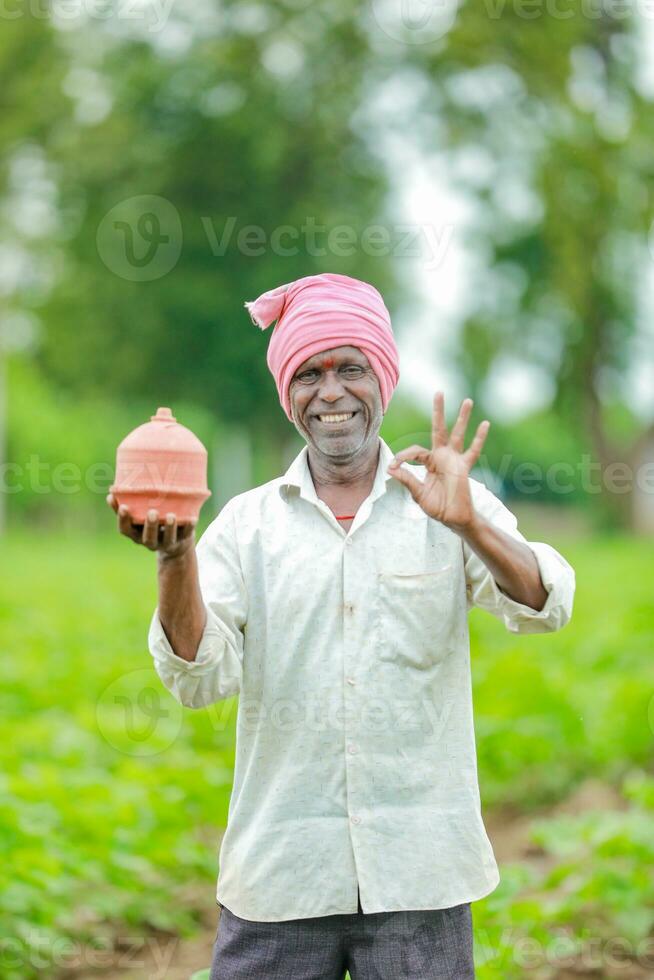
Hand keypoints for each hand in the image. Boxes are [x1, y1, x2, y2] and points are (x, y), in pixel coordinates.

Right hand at [106, 493, 196, 558]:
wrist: (175, 541)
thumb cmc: (152, 520)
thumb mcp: (138, 514)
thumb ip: (126, 503)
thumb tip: (111, 492)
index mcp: (136, 533)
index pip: (125, 530)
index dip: (123, 520)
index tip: (124, 507)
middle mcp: (150, 541)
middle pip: (148, 538)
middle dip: (150, 526)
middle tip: (152, 512)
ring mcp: (167, 542)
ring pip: (167, 538)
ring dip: (169, 528)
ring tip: (171, 516)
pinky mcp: (182, 540)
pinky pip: (186, 535)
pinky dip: (189, 527)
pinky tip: (192, 519)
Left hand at [386, 392, 489, 531]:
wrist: (454, 519)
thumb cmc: (436, 507)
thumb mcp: (418, 494)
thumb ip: (407, 480)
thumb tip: (390, 468)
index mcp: (429, 462)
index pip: (415, 451)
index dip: (403, 456)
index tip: (394, 465)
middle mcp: (441, 457)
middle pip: (439, 429)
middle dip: (439, 411)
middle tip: (439, 392)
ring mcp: (454, 460)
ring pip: (458, 434)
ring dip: (462, 418)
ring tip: (467, 400)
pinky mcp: (464, 467)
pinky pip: (473, 451)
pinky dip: (479, 438)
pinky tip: (485, 424)